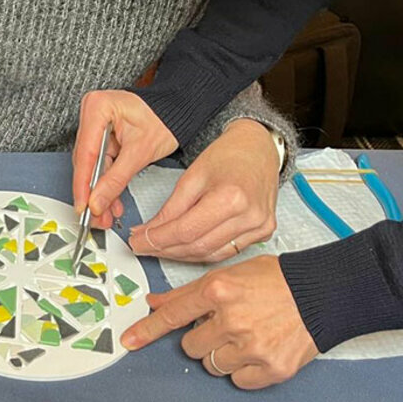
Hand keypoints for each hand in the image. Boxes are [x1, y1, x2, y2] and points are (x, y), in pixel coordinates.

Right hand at [72, 90, 177, 228]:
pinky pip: (100, 163)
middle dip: (92, 192)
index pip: (85, 153)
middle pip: (85, 160)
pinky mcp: (101, 135)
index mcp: (97, 107)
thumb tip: (96, 201)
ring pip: (91, 165)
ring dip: (99, 191)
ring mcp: (95, 124)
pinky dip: (106, 182)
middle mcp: (91, 112)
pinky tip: (110, 201)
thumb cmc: (163, 118)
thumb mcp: (140, 152)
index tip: (83, 207)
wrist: (175, 111)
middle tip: (95, 217)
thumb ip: (116, 179)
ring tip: (105, 214)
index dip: (83, 185)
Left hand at [122, 255, 318, 388]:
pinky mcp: (268, 368)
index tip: (129, 341)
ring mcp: (250, 345)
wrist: (318, 294)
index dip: (147, 330)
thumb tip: (156, 301)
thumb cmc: (275, 280)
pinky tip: (257, 347)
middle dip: (202, 336)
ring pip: (212, 363)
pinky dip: (243, 368)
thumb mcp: (230, 272)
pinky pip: (237, 380)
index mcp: (219, 289)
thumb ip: (190, 291)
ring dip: (222, 352)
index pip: (173, 314)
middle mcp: (231, 318)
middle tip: (224, 323)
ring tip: (244, 332)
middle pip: (190, 345)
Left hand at [129, 119, 278, 261]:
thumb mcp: (193, 174)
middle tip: (144, 245)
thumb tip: (149, 232)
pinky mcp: (264, 232)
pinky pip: (227, 251)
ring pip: (212, 254)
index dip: (157, 239)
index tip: (138, 241)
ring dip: (183, 254)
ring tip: (162, 247)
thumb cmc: (228, 153)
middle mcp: (249, 216)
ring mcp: (260, 227)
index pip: (186, 230)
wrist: (258, 146)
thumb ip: (172, 207)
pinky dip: (204, 251)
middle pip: (198, 246)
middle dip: (166, 249)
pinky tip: (187, 247)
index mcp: (231, 197)